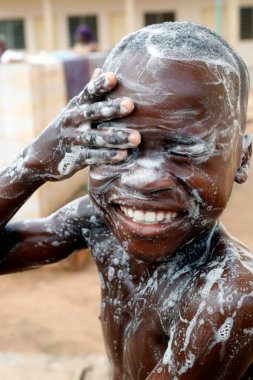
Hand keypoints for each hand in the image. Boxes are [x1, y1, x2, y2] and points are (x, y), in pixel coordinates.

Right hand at [22, 69, 139, 180]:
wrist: (41, 156)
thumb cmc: (67, 128)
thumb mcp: (74, 109)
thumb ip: (90, 93)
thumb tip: (101, 69)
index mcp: (76, 107)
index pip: (88, 93)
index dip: (99, 85)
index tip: (113, 77)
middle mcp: (73, 121)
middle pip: (93, 113)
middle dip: (111, 109)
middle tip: (130, 105)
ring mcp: (73, 140)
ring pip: (95, 137)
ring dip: (116, 137)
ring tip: (136, 138)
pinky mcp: (74, 158)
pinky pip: (92, 157)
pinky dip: (107, 156)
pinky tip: (123, 155)